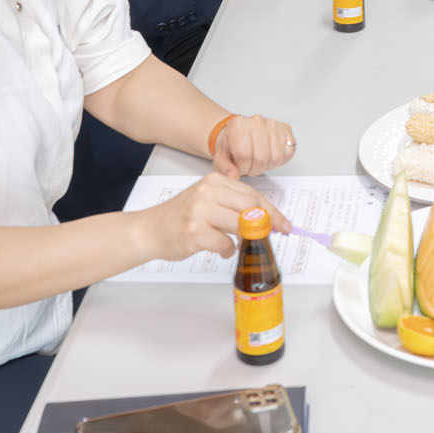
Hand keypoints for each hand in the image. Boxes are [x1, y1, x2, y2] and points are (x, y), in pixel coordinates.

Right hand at [137, 172, 283, 260]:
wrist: (150, 230)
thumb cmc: (180, 217)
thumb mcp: (206, 200)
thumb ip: (232, 204)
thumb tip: (266, 218)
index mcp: (214, 181)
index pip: (252, 194)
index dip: (272, 211)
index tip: (283, 224)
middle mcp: (207, 192)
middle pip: (251, 207)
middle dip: (266, 224)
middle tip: (272, 235)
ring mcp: (200, 211)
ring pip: (241, 225)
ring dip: (246, 239)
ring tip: (239, 243)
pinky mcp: (195, 231)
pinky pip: (225, 244)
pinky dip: (227, 251)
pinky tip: (219, 249)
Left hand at [213, 115, 296, 176]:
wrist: (240, 132)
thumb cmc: (232, 144)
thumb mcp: (221, 157)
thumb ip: (225, 168)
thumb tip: (233, 176)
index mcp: (238, 126)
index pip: (244, 155)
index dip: (243, 167)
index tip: (240, 167)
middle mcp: (256, 121)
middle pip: (262, 157)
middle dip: (255, 169)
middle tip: (250, 166)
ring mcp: (273, 124)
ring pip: (276, 156)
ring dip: (268, 165)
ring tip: (259, 161)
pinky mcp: (285, 129)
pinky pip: (289, 152)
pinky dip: (280, 159)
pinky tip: (270, 155)